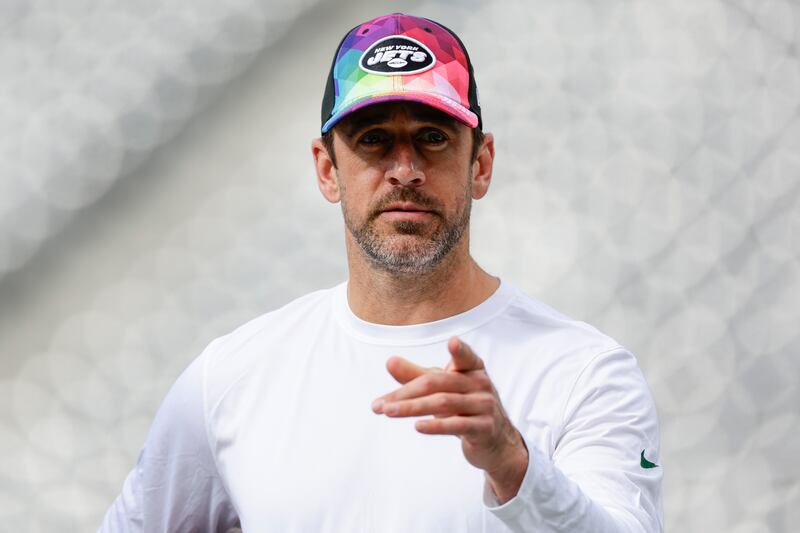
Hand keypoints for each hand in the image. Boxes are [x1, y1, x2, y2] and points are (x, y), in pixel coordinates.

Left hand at [371, 336, 528, 502]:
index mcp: (472, 369)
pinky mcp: (483, 428)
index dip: (460, 350)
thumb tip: (389, 362)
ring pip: (443, 403)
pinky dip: (435, 426)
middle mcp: (480, 384)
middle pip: (436, 383)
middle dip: (405, 393)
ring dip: (411, 408)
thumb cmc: (464, 407)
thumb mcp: (443, 389)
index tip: (452, 342)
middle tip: (379, 404)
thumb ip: (416, 375)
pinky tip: (417, 426)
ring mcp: (484, 406)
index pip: (465, 357)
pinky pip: (456, 425)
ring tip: (388, 412)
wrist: (494, 441)